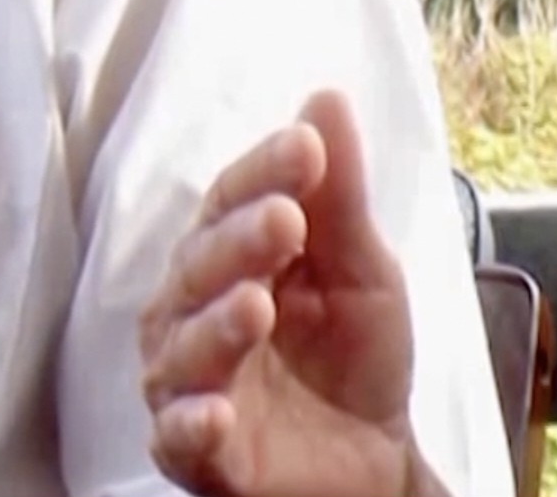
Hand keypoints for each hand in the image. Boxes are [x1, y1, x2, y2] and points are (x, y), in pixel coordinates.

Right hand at [140, 90, 434, 496]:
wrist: (377, 458)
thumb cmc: (355, 355)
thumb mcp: (362, 270)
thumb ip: (339, 197)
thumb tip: (324, 98)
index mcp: (229, 256)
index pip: (230, 200)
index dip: (263, 173)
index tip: (306, 147)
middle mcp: (192, 311)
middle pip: (200, 267)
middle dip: (240, 242)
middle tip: (285, 219)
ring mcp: (190, 383)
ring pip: (184, 349)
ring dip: (217, 326)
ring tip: (256, 305)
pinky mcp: (198, 454)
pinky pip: (179, 438)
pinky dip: (191, 426)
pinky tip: (214, 412)